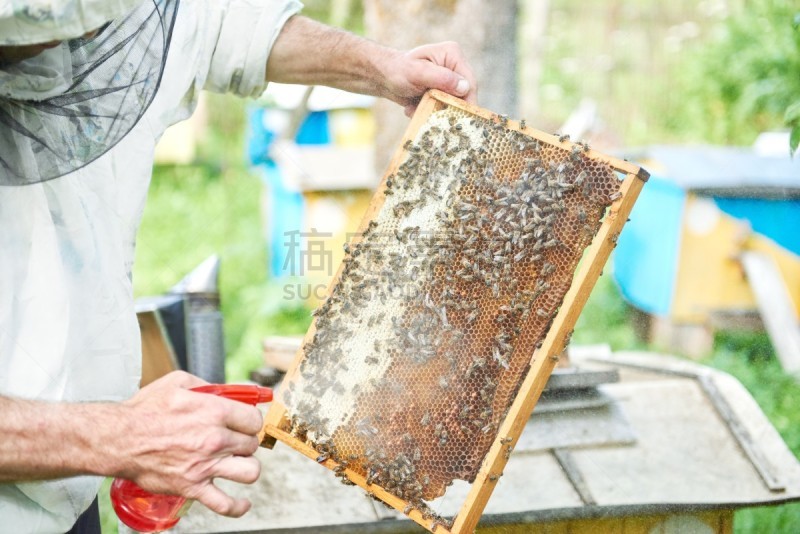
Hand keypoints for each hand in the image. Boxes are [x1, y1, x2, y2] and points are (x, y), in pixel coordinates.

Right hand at [116, 371, 263, 517]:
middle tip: (235, 441)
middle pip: (252, 444)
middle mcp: (215, 439)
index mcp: (214, 412)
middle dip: (245, 441)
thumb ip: (208, 386)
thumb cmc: (145, 410)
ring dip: (247, 467)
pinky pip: (224, 504)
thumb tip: (225, 392)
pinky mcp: (192, 487)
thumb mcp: (179, 382)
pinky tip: (242, 502)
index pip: (254, 420)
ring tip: (237, 463)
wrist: (119, 439)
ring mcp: (205, 465)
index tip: (243, 423)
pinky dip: (237, 506)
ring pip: (250, 471)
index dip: (250, 421)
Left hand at [382, 41, 477, 116]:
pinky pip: (444, 107)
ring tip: (416, 108)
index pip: (469, 81)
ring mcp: (449, 79)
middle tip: (431, 114)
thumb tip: (464, 87)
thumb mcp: (418, 73)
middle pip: (464, 94)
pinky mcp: (443, 91)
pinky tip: (414, 107)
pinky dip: (431, 111)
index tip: (460, 117)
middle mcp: (454, 66)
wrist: (384, 77)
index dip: (468, 101)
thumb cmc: (398, 70)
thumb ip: (441, 78)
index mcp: (452, 55)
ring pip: (454, 103)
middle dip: (448, 107)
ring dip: (436, 110)